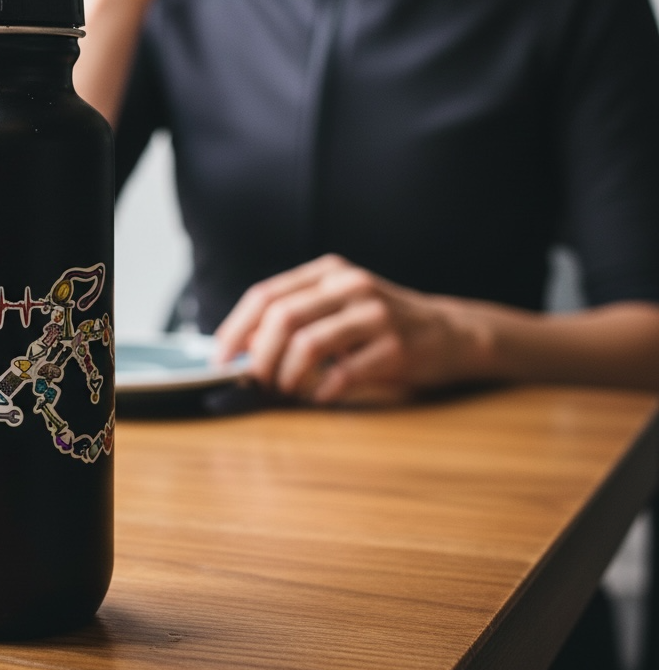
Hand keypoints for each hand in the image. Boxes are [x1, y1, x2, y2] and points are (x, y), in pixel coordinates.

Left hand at [214, 255, 482, 403]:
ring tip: (287, 390)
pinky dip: (322, 390)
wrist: (450, 332)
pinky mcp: (396, 346)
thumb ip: (294, 318)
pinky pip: (343, 373)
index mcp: (327, 272)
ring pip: (308, 343)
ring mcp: (375, 313)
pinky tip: (320, 397)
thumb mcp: (336, 306)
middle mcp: (349, 285)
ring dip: (287, 375)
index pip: (265, 295)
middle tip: (253, 382)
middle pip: (282, 318)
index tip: (221, 359)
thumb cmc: (380, 324)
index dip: (236, 329)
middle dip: (258, 356)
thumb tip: (242, 348)